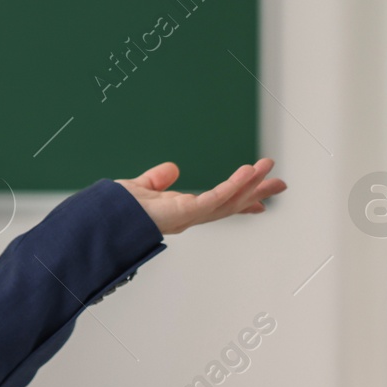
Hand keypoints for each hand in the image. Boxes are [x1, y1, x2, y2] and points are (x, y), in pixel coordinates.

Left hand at [114, 158, 285, 234]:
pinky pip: (217, 197)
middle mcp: (191, 215)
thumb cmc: (119, 209)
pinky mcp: (188, 211)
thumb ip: (158, 179)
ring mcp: (191, 215)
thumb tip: (172, 169)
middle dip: (256, 194)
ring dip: (251, 185)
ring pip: (230, 200)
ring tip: (270, 170)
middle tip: (280, 184)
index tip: (259, 201)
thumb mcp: (144, 187)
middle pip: (231, 203)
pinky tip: (248, 173)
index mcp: (183, 209)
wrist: (105, 217)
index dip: (239, 202)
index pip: (218, 204)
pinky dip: (234, 185)